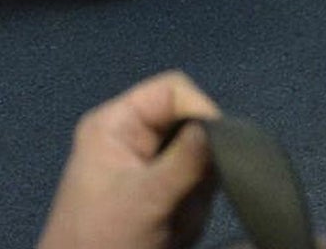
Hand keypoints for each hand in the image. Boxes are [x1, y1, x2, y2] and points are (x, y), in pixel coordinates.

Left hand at [36, 70, 219, 248]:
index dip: (201, 110)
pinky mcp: (165, 192)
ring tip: (184, 209)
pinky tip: (183, 222)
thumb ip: (184, 162)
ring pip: (199, 153)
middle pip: (188, 119)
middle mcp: (134, 136)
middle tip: (201, 186)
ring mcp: (151, 165)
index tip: (221, 146)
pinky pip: (198, 183)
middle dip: (206, 151)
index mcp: (117, 123)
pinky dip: (200, 200)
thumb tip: (218, 127)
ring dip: (204, 181)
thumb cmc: (103, 238)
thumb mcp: (145, 199)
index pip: (171, 91)